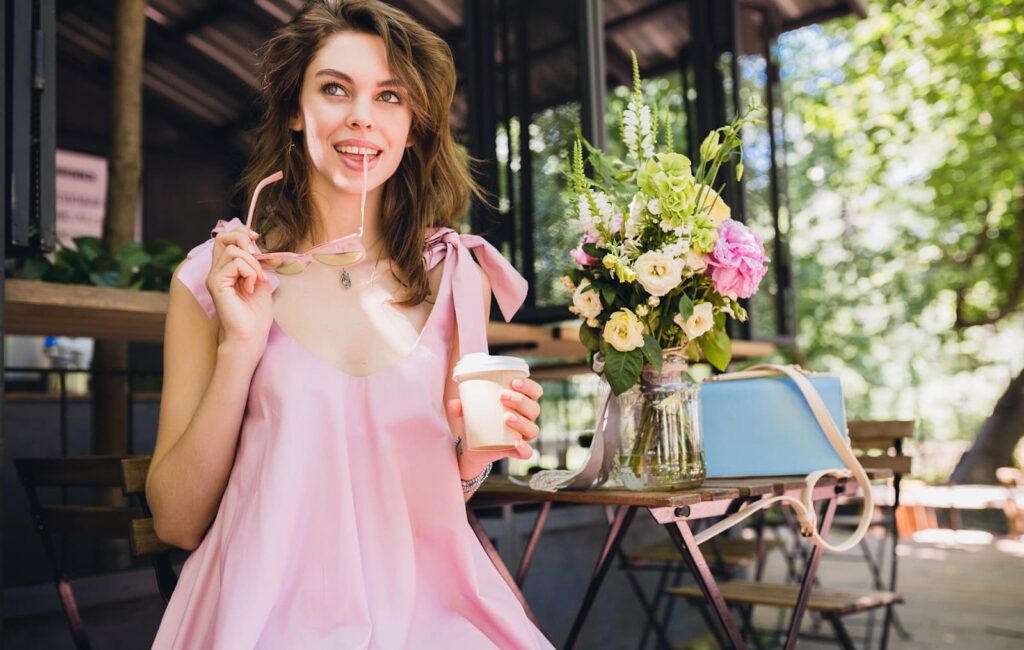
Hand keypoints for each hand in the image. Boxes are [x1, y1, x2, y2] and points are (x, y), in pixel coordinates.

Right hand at [207, 223, 273, 356]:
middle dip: (244, 240)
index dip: (240, 233)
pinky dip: (250, 272)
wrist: (251, 335)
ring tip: (257, 281)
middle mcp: (216, 272)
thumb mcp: (260, 281)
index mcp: (225, 270)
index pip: (225, 239)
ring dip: (253, 263)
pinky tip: (251, 288)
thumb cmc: (256, 314)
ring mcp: (214, 277)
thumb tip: (256, 245)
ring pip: (233, 250)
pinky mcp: (216, 284)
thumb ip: (255, 263)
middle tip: (258, 257)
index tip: (256, 238)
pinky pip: (235, 263)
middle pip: (224, 238)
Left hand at [446, 377, 543, 468]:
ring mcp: (522, 435)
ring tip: (505, 417)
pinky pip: (527, 452)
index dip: (529, 386)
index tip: (514, 382)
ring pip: (533, 429)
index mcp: (521, 404)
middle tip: (502, 396)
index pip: (535, 392)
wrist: (472, 446)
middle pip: (534, 408)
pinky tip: (515, 442)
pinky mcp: (516, 451)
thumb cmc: (477, 420)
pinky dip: (524, 448)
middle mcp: (526, 419)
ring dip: (521, 421)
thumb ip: (461, 407)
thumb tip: (454, 404)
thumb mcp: (469, 411)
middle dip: (520, 400)